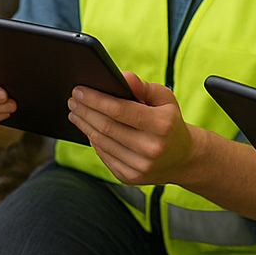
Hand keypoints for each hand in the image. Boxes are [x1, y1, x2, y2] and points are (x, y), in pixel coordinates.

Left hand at [66, 71, 195, 185]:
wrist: (183, 158)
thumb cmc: (170, 122)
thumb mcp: (164, 99)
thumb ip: (142, 86)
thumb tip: (122, 77)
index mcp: (161, 125)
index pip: (119, 110)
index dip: (96, 99)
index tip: (79, 90)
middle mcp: (151, 148)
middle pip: (107, 127)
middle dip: (85, 111)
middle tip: (72, 100)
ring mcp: (140, 166)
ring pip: (102, 143)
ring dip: (84, 125)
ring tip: (75, 112)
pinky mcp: (130, 177)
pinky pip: (104, 156)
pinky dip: (93, 141)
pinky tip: (88, 129)